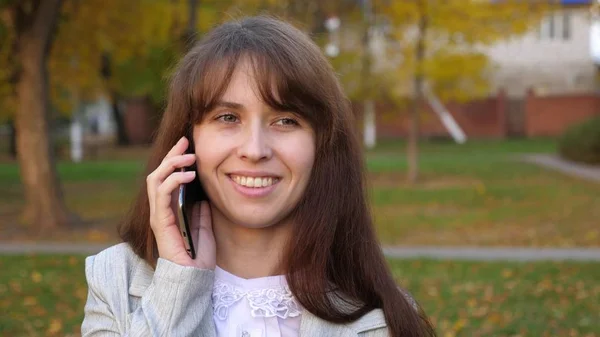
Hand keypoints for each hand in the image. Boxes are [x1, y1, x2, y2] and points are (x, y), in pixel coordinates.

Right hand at [146, 136, 215, 269]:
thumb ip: (201, 214)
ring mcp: (158, 216)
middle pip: (158, 174)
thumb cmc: (197, 257)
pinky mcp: (160, 222)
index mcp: (169, 210)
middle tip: (186, 141)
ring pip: (156, 180)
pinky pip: (162, 195)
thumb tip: (203, 199)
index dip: (175, 161)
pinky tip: (189, 175)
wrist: (193, 279)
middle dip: (171, 155)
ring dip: (172, 164)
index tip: (188, 146)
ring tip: (189, 157)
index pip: (166, 179)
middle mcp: (159, 211)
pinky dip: (174, 180)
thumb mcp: (204, 229)